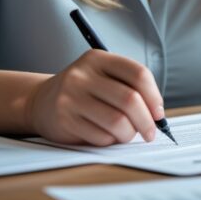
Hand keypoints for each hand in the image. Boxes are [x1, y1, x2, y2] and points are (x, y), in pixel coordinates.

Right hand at [25, 50, 164, 145]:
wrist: (41, 101)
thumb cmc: (83, 90)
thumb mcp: (102, 75)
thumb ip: (128, 86)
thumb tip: (157, 113)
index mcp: (98, 58)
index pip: (138, 74)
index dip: (154, 96)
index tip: (159, 113)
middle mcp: (83, 75)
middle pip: (130, 99)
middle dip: (146, 121)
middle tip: (150, 132)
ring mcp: (71, 97)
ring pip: (117, 121)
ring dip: (129, 133)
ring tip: (127, 134)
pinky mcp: (65, 120)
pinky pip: (100, 137)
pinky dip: (110, 140)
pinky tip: (106, 135)